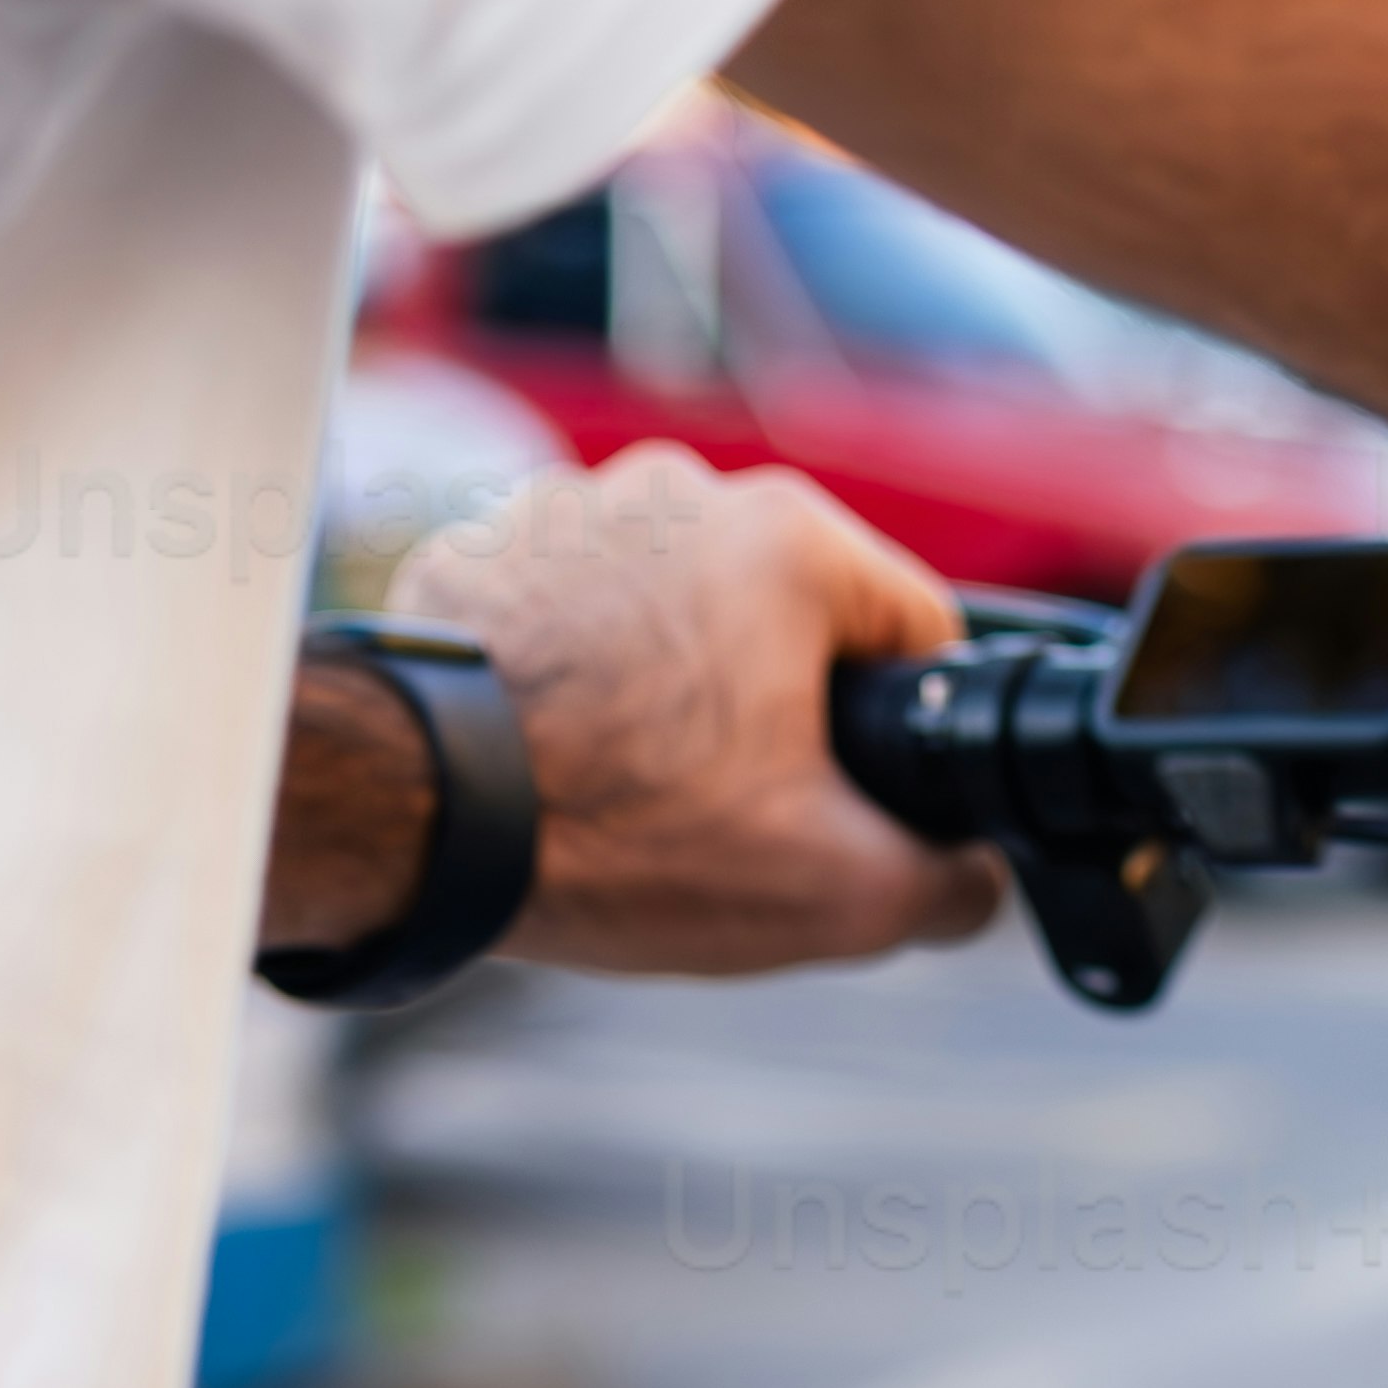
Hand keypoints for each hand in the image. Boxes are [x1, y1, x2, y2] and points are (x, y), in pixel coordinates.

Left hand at [373, 445, 1005, 974]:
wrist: (416, 817)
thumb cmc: (616, 832)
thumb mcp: (839, 895)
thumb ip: (953, 884)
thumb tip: (972, 877)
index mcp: (792, 543)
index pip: (919, 634)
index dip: (909, 739)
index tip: (860, 802)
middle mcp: (685, 491)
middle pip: (796, 619)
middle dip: (784, 715)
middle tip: (739, 814)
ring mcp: (574, 506)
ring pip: (684, 612)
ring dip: (683, 689)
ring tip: (639, 788)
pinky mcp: (488, 544)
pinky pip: (581, 611)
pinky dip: (587, 675)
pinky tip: (568, 753)